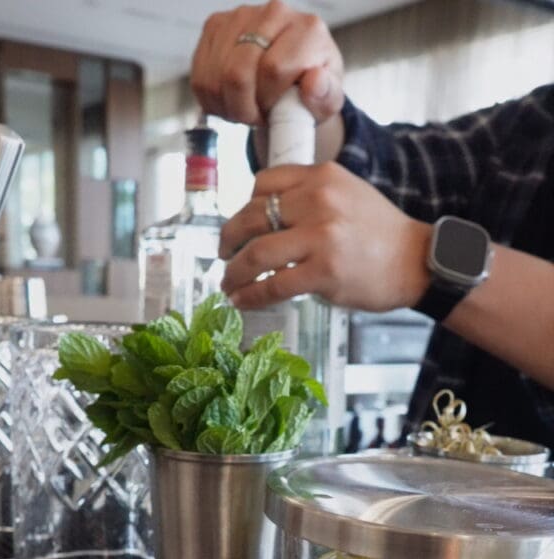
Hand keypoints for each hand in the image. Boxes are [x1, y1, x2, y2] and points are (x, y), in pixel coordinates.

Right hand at [191, 0, 343, 126]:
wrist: (291, 78)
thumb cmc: (309, 91)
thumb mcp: (327, 101)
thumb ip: (326, 95)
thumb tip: (313, 81)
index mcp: (307, 30)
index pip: (273, 69)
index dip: (268, 102)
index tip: (274, 113)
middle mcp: (274, 12)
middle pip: (238, 73)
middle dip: (243, 108)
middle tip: (254, 117)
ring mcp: (241, 15)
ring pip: (215, 77)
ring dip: (226, 106)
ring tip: (244, 108)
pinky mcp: (215, 25)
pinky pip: (199, 75)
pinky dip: (211, 100)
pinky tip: (229, 100)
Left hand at [219, 163, 431, 311]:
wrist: (417, 262)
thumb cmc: (380, 234)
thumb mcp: (347, 194)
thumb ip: (310, 198)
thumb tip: (264, 219)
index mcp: (323, 176)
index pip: (264, 183)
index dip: (243, 207)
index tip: (239, 226)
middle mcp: (319, 200)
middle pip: (252, 217)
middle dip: (228, 240)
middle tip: (222, 255)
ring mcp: (321, 237)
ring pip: (256, 253)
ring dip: (233, 272)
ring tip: (227, 284)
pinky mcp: (323, 272)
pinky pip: (273, 285)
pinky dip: (250, 295)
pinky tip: (242, 301)